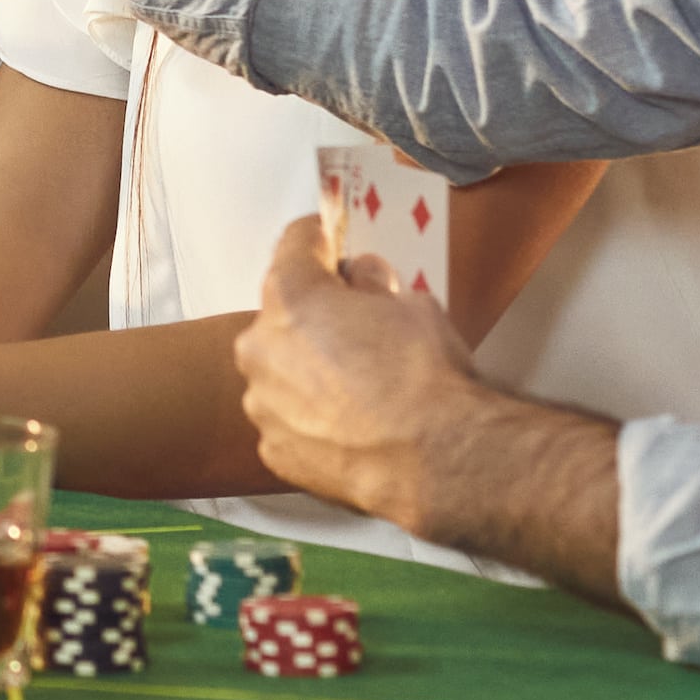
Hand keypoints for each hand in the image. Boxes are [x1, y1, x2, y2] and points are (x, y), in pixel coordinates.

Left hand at [232, 212, 485, 525]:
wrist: (437, 459)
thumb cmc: (425, 380)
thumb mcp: (413, 304)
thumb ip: (374, 286)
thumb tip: (363, 280)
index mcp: (291, 298)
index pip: (293, 246)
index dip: (318, 239)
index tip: (328, 239)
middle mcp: (262, 348)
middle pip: (282, 315)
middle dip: (316, 315)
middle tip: (357, 325)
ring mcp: (264, 403)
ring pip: (281, 371)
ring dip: (310, 370)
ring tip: (360, 385)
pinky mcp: (274, 450)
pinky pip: (288, 420)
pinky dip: (312, 418)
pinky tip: (352, 423)